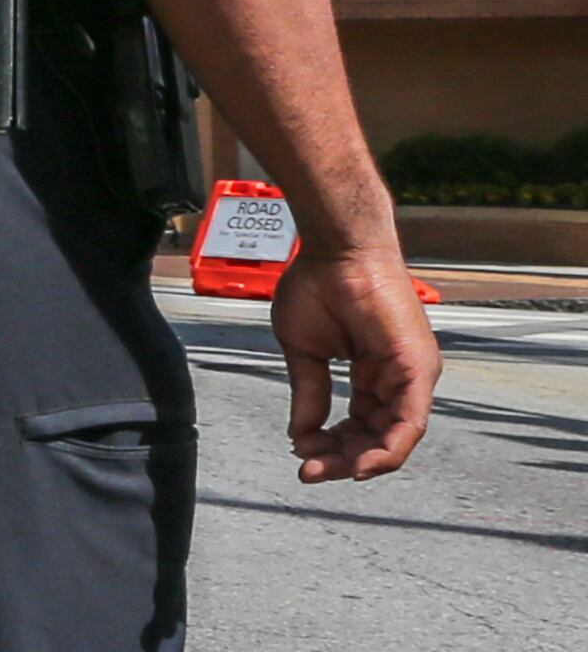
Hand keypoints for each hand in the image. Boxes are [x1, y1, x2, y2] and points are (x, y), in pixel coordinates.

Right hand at [270, 245, 439, 481]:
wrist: (334, 250)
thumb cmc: (319, 285)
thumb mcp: (306, 351)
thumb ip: (310, 393)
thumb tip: (301, 434)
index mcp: (375, 373)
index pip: (360, 425)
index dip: (332, 446)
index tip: (302, 456)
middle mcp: (400, 379)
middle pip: (378, 438)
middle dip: (342, 460)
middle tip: (310, 471)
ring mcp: (413, 375)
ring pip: (396, 438)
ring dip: (360, 461)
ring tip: (324, 469)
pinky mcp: (418, 368)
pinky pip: (409, 422)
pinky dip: (387, 449)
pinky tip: (360, 465)